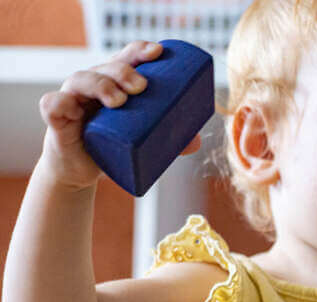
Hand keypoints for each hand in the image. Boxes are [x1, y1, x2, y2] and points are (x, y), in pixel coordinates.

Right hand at [38, 40, 201, 189]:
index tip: (158, 53)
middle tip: (143, 87)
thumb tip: (197, 141)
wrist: (80, 169)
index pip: (126, 59)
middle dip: (124, 71)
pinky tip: (70, 106)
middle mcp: (92, 85)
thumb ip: (169, 141)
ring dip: (100, 85)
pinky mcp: (57, 120)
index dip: (139, 51)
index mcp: (114, 83)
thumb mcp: (142, 142)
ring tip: (119, 100)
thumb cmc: (113, 146)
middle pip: (106, 68)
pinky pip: (53, 105)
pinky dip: (60, 103)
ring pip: (82, 80)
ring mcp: (73, 99)